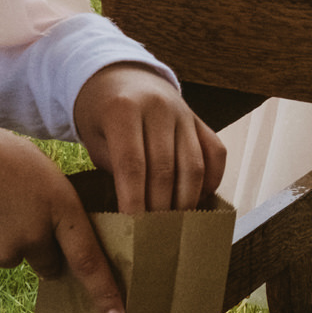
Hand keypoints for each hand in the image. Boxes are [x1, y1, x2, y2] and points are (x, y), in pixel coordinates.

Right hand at [0, 109, 125, 312]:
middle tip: (14, 208)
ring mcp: (1, 253)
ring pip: (12, 256)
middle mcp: (34, 234)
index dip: (105, 292)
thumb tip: (60, 237)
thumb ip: (54, 202)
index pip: (89, 257)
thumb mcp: (37, 167)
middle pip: (49, 260)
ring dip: (4, 239)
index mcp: (58, 204)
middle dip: (40, 246)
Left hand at [72, 64, 226, 214]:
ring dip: (185, 200)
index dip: (134, 200)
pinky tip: (199, 200)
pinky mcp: (200, 119)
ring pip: (193, 165)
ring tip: (175, 225)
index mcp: (123, 110)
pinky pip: (216, 153)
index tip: (133, 228)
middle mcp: (158, 108)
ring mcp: (184, 112)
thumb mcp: (95, 139)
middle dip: (159, 207)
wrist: (120, 76)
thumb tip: (131, 219)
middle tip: (154, 236)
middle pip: (165, 169)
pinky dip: (212, 180)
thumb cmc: (101, 116)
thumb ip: (114, 171)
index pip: (132, 165)